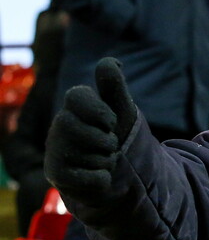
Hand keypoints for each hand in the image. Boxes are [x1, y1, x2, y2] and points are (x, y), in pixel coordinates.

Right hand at [44, 58, 137, 192]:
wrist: (120, 172)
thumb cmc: (118, 135)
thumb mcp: (122, 110)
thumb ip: (115, 87)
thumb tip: (111, 61)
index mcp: (75, 107)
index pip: (77, 95)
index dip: (99, 110)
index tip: (112, 122)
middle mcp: (59, 125)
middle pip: (73, 126)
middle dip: (104, 139)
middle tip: (111, 145)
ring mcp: (54, 150)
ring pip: (86, 155)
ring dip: (107, 160)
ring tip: (104, 160)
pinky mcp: (56, 174)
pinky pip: (87, 178)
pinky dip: (102, 178)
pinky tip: (100, 176)